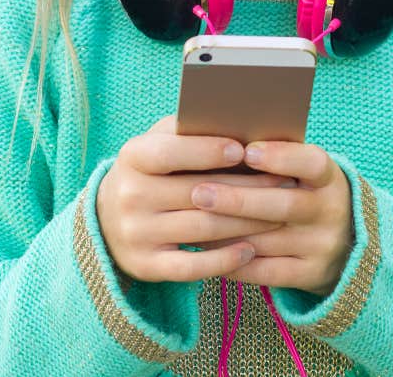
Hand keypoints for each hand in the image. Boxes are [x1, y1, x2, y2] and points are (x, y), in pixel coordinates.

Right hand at [96, 117, 291, 283]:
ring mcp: (136, 233)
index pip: (169, 153)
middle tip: (284, 183)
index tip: (242, 150)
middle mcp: (129, 196)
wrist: (108, 219)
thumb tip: (241, 124)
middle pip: (197, 193)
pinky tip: (250, 250)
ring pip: (203, 229)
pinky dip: (224, 259)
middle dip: (247, 188)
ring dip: (247, 223)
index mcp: (132, 158)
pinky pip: (192, 266)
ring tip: (279, 216)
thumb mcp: (159, 143)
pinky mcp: (146, 265)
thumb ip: (190, 131)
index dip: (207, 151)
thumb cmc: (152, 171)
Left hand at [189, 141, 352, 296]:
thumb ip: (272, 156)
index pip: (312, 164)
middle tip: (198, 192)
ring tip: (188, 221)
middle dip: (237, 200)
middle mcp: (331, 212)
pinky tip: (204, 250)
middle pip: (283, 206)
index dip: (281, 157)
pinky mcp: (310, 275)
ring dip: (224, 232)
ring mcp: (322, 246)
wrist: (343, 241)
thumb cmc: (302, 192)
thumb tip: (220, 141)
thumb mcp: (302, 172)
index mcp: (329, 178)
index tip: (247, 151)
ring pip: (267, 241)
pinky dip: (232, 261)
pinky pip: (264, 272)